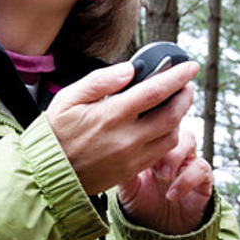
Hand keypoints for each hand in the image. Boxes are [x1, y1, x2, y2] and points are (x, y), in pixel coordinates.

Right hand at [46, 58, 198, 199]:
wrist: (48, 174)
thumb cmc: (56, 132)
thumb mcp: (68, 98)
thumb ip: (100, 81)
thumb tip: (129, 69)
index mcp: (111, 115)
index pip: (155, 91)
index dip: (177, 77)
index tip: (190, 66)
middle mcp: (126, 137)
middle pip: (172, 115)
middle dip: (185, 97)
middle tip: (187, 85)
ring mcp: (131, 157)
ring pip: (171, 136)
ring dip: (179, 118)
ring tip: (175, 104)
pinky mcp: (131, 170)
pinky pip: (161, 152)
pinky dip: (168, 136)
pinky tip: (162, 126)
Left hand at [117, 127, 213, 234]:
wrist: (159, 234)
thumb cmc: (140, 206)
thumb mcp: (126, 187)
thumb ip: (123, 168)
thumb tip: (112, 150)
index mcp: (152, 145)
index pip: (154, 123)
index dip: (148, 125)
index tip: (135, 139)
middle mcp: (172, 150)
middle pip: (173, 124)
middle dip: (162, 138)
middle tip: (150, 159)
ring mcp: (188, 162)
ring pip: (189, 140)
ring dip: (175, 155)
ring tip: (162, 175)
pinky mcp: (203, 180)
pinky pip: (201, 168)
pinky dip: (187, 179)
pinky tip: (171, 194)